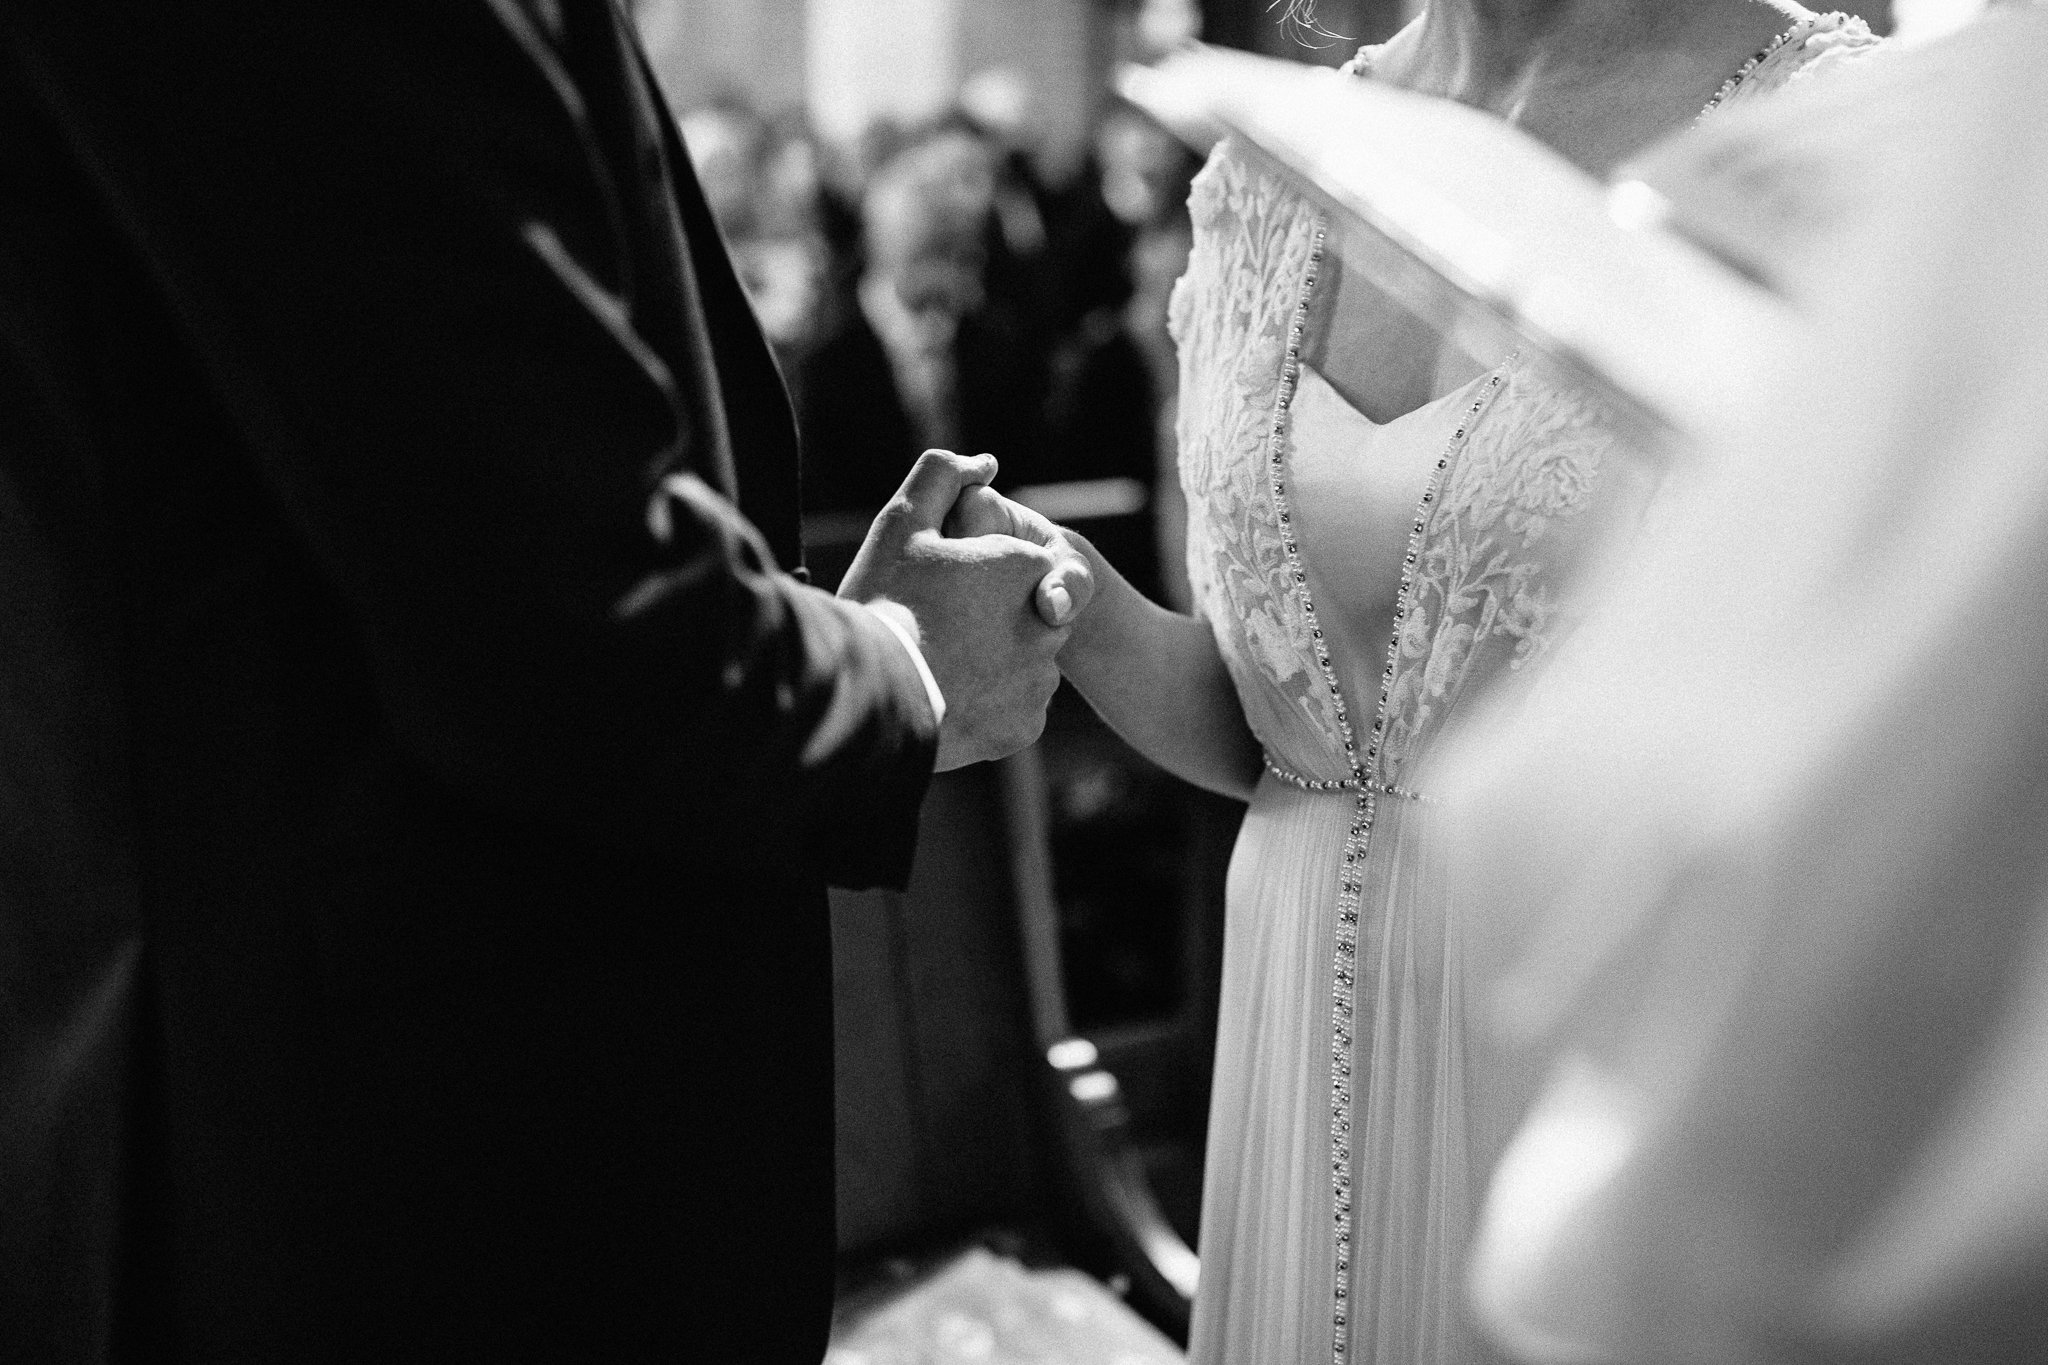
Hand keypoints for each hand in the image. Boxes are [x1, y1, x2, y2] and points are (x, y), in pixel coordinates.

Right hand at [839, 450, 1091, 769]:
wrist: (871, 694)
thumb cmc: (884, 600)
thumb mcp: (903, 523)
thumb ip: (943, 476)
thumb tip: (984, 463)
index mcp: (1026, 565)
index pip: (1013, 566)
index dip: (971, 577)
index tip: (936, 591)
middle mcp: (1048, 623)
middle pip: (1019, 616)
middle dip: (987, 620)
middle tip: (932, 630)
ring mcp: (1039, 680)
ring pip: (1018, 666)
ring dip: (989, 665)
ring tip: (936, 667)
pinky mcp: (1025, 728)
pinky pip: (1010, 713)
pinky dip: (985, 709)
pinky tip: (947, 700)